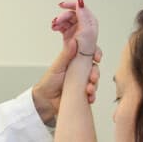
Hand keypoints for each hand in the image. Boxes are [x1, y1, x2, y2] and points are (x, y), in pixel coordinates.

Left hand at [32, 0, 102, 124]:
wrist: (45, 100)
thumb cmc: (49, 81)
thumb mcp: (58, 66)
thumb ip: (67, 54)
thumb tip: (74, 41)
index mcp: (76, 60)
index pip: (90, 53)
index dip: (96, 53)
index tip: (97, 57)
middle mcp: (81, 70)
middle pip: (95, 67)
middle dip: (96, 72)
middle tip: (92, 77)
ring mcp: (83, 81)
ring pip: (95, 80)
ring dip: (94, 84)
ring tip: (88, 89)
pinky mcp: (83, 93)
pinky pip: (92, 93)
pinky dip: (92, 95)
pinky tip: (89, 96)